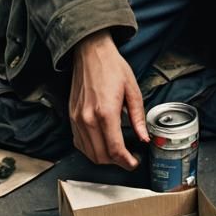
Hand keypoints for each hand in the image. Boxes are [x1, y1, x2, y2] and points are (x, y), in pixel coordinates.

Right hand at [69, 31, 148, 169]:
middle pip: (101, 156)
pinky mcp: (71, 117)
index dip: (126, 162)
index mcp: (105, 112)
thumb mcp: (132, 89)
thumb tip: (144, 137)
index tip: (134, 163)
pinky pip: (79, 143)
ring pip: (89, 153)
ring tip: (117, 153)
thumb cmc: (111, 67)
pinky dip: (90, 150)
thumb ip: (138, 116)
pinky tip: (101, 144)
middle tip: (128, 159)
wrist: (90, 52)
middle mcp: (88, 119)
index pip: (115, 149)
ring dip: (103, 159)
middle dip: (117, 162)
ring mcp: (77, 119)